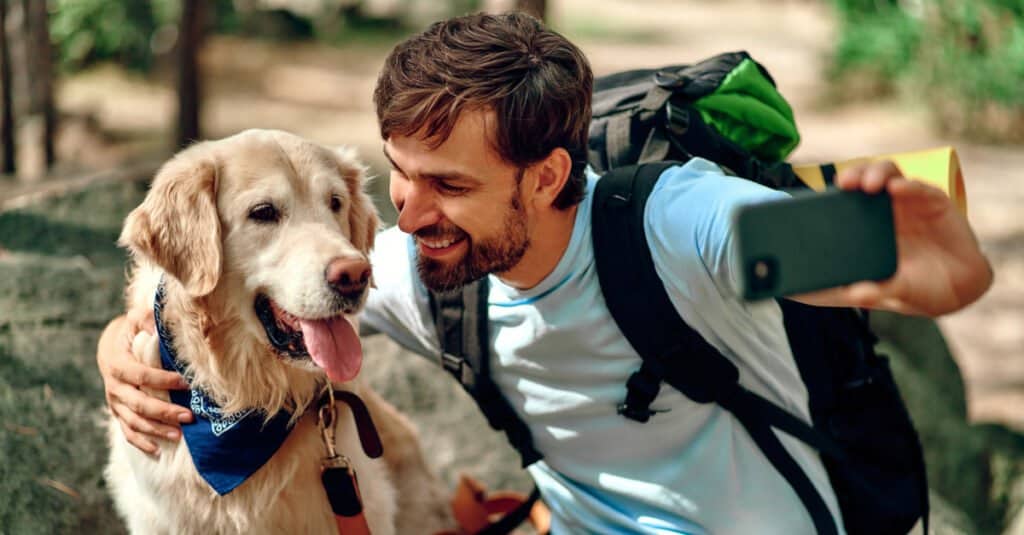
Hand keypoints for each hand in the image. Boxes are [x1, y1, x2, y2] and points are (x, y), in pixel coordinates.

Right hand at [97, 308, 192, 454]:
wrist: (111, 346)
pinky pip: (127, 430)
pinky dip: (141, 442)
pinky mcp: (118, 412)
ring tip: (179, 436)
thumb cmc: (131, 331)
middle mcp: (114, 386)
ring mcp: (115, 402)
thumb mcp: (137, 319)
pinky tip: (158, 450)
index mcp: (118, 364)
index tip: (187, 384)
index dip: (164, 381)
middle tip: (189, 417)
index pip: (142, 376)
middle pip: (139, 403)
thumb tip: (158, 325)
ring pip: (134, 421)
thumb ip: (147, 319)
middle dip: (164, 412)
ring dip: (156, 430)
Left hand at [824, 160, 992, 315]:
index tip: (814, 201)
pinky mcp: (933, 203)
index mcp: (864, 231)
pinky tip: (898, 188)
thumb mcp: (893, 293)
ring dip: (876, 173)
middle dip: (851, 176)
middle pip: (861, 182)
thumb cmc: (917, 289)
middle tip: (843, 183)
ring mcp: (907, 205)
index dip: (828, 199)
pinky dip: (908, 185)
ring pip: (887, 176)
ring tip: (868, 184)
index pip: (842, 205)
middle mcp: (882, 213)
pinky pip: (919, 188)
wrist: (961, 288)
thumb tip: (854, 294)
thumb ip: (873, 293)